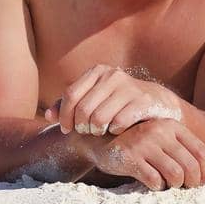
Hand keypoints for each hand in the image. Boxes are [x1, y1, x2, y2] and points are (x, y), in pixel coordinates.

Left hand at [45, 64, 182, 135]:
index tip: (67, 129)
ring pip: (99, 118)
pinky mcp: (143, 101)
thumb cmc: (117, 102)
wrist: (156, 102)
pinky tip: (117, 129)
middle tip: (87, 132)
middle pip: (83, 110)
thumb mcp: (93, 98)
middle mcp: (113, 75)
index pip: (70, 95)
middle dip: (81, 127)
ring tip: (100, 131)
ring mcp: (129, 87)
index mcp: (98, 71)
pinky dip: (114, 131)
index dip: (64, 116)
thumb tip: (48, 116)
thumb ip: (69, 105)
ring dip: (97, 131)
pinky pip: (118, 123)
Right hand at [84, 118, 204, 190]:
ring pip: (175, 174)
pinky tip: (152, 184)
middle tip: (185, 188)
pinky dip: (157, 187)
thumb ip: (193, 154)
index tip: (200, 182)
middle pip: (191, 165)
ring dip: (175, 186)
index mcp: (174, 126)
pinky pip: (153, 179)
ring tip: (169, 185)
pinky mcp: (130, 157)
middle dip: (192, 182)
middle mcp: (161, 132)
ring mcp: (145, 143)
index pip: (202, 152)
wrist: (101, 140)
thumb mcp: (168, 144)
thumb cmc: (140, 144)